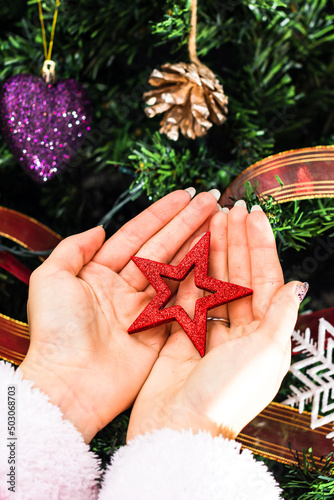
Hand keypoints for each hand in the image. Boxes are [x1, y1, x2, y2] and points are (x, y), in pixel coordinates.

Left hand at [19, 189, 218, 442]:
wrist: (70, 383)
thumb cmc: (56, 331)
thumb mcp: (51, 279)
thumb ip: (73, 248)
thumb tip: (99, 227)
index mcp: (99, 272)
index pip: (136, 234)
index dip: (161, 214)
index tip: (185, 194)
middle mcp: (125, 287)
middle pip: (162, 247)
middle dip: (187, 222)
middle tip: (212, 200)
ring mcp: (144, 308)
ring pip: (176, 269)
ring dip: (197, 244)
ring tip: (219, 220)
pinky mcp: (160, 330)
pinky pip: (183, 299)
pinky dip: (200, 279)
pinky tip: (216, 257)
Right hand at [127, 203, 305, 440]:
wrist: (179, 428)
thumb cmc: (227, 394)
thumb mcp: (266, 353)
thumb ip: (279, 315)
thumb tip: (298, 284)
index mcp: (264, 334)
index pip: (266, 279)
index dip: (261, 246)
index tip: (254, 215)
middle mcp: (240, 330)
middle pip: (241, 274)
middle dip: (238, 241)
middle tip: (231, 207)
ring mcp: (210, 330)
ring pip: (215, 280)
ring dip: (216, 249)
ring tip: (213, 218)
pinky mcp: (182, 333)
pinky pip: (189, 294)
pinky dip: (191, 271)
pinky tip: (193, 247)